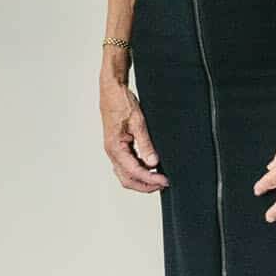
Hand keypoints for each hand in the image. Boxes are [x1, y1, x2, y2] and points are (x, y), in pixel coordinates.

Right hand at [99, 76, 167, 192]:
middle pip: (127, 179)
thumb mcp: (137, 121)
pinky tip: (150, 167)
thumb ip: (145, 144)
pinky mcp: (118, 146)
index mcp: (115, 147)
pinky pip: (127, 164)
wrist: (112, 89)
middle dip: (145, 185)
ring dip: (142, 179)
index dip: (150, 179)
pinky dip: (139, 170)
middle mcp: (112, 151)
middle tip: (163, 183)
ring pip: (126, 174)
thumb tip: (153, 162)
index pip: (134, 172)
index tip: (164, 180)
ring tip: (159, 177)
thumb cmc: (120, 101)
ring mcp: (114, 150)